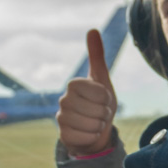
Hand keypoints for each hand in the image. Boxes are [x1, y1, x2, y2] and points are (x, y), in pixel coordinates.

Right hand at [56, 28, 117, 154]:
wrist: (95, 129)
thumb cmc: (100, 102)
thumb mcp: (102, 79)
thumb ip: (97, 56)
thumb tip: (92, 29)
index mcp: (74, 85)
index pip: (99, 92)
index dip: (106, 98)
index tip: (104, 98)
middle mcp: (64, 100)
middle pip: (97, 109)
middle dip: (105, 113)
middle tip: (100, 112)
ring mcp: (61, 119)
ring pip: (92, 124)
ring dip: (100, 125)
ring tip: (95, 122)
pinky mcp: (64, 136)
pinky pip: (86, 138)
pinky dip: (93, 137)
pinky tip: (89, 133)